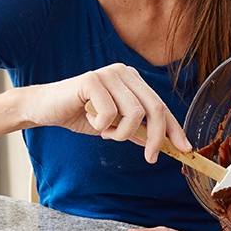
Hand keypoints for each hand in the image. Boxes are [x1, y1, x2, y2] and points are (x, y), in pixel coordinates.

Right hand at [20, 63, 190, 162]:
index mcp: (134, 81)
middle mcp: (125, 73)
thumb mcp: (114, 125)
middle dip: (156, 138)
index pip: (162, 106)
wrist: (44, 108)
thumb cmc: (80, 114)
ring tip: (106, 132)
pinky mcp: (92, 80)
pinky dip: (102, 126)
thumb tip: (163, 144)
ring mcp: (110, 74)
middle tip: (150, 157)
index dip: (175, 129)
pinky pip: (110, 112)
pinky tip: (91, 120)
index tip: (185, 149)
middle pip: (155, 109)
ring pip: (135, 113)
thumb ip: (137, 129)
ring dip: (121, 133)